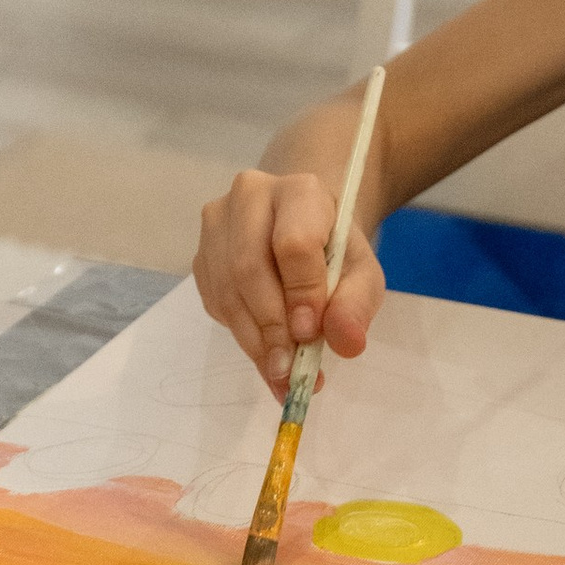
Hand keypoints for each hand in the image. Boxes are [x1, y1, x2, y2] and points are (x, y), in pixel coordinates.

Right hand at [195, 167, 386, 397]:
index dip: (302, 293)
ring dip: (252, 339)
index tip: (310, 334)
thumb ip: (357, 305)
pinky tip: (264, 350)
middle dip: (270, 326)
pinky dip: (239, 333)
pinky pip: (213, 300)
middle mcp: (249, 195)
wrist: (304, 229)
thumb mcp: (362, 275)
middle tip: (290, 369)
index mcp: (299, 191)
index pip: (293, 243)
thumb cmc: (335, 250)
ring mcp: (217, 223)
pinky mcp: (201, 252)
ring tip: (280, 373)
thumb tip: (345, 343)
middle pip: (249, 267)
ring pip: (225, 288)